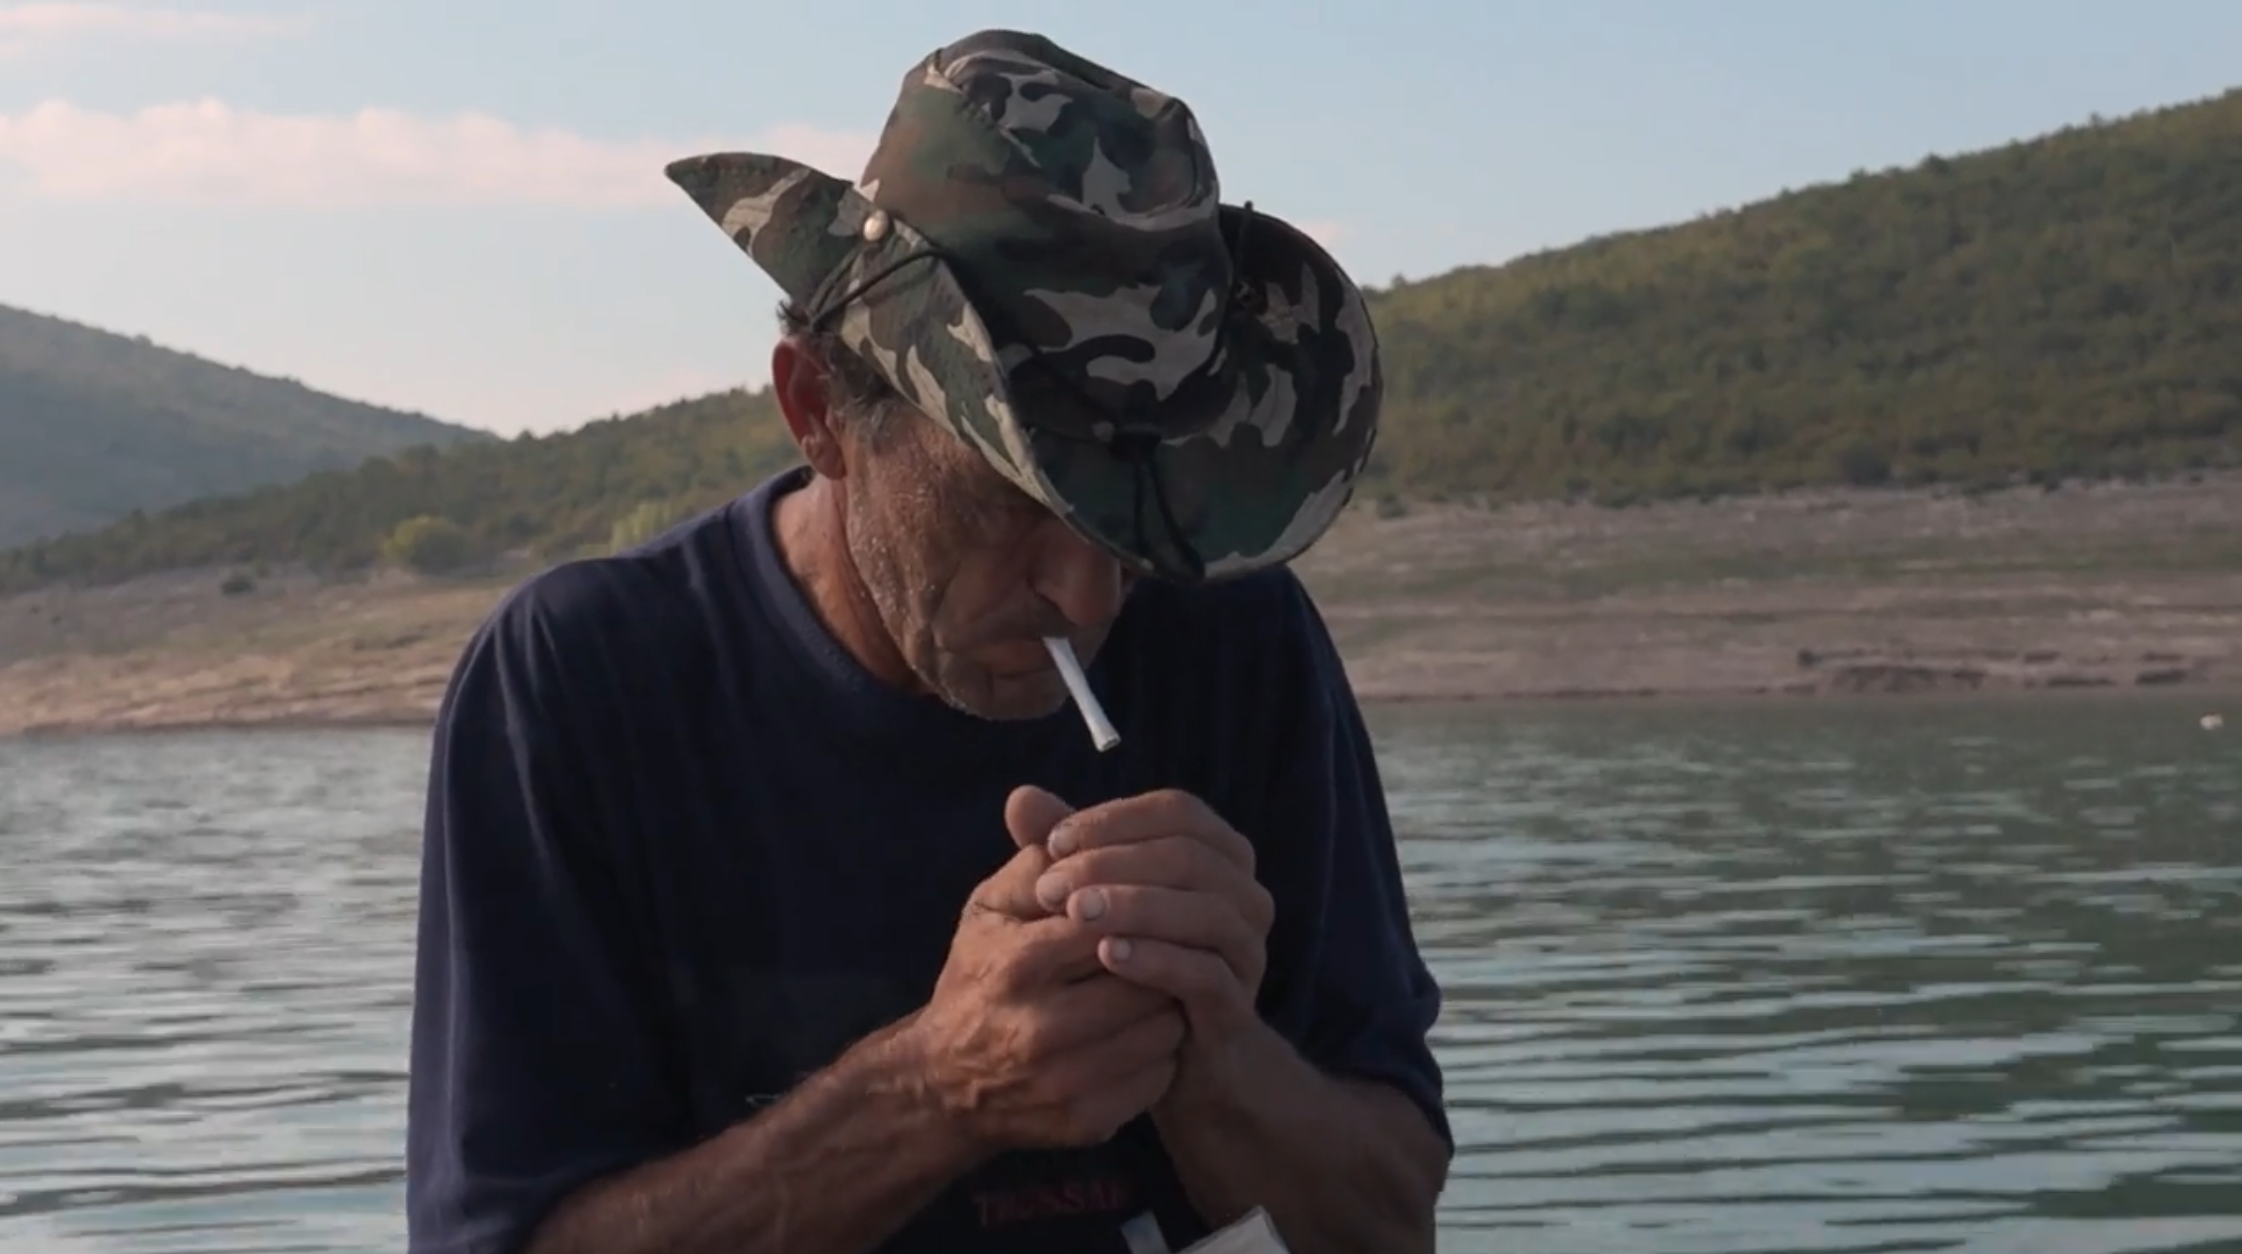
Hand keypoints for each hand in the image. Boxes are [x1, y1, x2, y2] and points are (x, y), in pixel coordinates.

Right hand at [899, 788, 1186, 1151]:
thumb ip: (1032, 860)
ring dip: (1172, 1003)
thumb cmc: (978, 976)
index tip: (1154, 895)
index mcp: (1015, 963)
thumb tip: (1050, 803)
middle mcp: (1037, 1029)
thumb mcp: (988, 909)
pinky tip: (1148, 1032)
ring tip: (1165, 983)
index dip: (1138, 904)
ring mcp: (1064, 1083)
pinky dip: (1162, 1052)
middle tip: (1175, 941)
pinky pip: (1156, 1078)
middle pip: (1144, 980)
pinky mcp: (1085, 1122)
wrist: (944, 1080)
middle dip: (1163, 955)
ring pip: (1161, 1031)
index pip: (1107, 922)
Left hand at [1026, 788, 1274, 1056]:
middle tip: (1051, 884)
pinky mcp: (1237, 1004)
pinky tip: (1106, 956)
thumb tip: (1019, 797)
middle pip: (1190, 856)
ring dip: (1137, 906)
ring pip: (1205, 911)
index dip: (1116, 819)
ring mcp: (1247, 950)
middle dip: (1115, 863)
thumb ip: (1066, 849)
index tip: (1052, 840)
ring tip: (1076, 913)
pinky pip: (1206, 973)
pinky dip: (1157, 960)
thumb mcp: (1092, 894)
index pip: (1177, 812)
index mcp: (1220, 852)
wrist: (1164, 1050)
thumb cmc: (1125, 953)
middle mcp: (1245, 894)